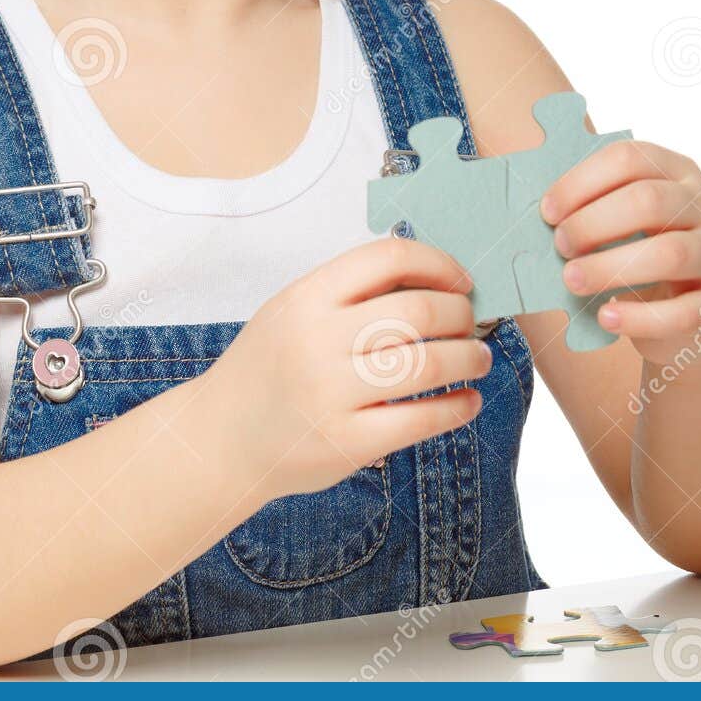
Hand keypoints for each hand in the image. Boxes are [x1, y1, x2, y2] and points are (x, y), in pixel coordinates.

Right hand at [205, 237, 492, 501]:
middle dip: (461, 314)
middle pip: (418, 311)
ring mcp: (331, 393)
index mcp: (307, 296)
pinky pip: (420, 421)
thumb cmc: (268, 367)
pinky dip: (457, 408)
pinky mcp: (345, 443)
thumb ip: (349, 291)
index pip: (388, 257)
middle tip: (472, 323)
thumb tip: (432, 277)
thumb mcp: (293, 309)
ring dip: (469, 358)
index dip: (438, 263)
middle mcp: (318, 340)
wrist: (221, 437)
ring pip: (427, 365)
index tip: (461, 281)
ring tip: (478, 359)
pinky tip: (466, 401)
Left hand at [540, 138, 700, 364]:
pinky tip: (606, 317)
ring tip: (571, 280)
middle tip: (559, 246)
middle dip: (592, 224)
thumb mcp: (623, 222)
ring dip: (609, 268)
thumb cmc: (639, 254)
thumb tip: (531, 210)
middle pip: (648, 201)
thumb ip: (590, 206)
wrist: (692, 313)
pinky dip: (638, 316)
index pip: (628, 158)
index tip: (547, 212)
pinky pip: (682, 311)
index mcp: (675, 171)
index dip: (581, 182)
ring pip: (669, 254)